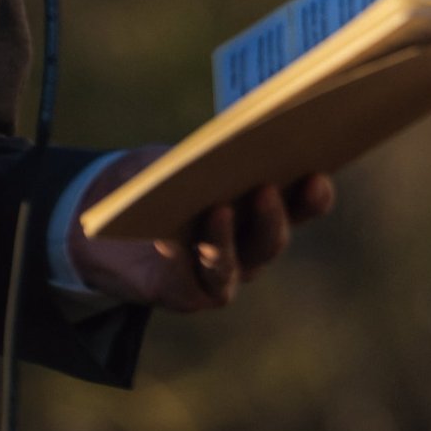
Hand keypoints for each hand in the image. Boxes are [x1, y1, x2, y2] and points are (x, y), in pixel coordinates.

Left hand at [66, 148, 335, 312]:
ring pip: (231, 268)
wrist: (113, 213)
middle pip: (270, 241)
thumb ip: (211, 154)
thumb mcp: (186, 156)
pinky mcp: (179, 292)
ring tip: (218, 211)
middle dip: (272, 218)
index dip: (313, 197)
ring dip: (225, 241)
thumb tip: (230, 138)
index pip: (301, 207)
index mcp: (263, 212)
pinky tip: (169, 240)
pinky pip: (185, 283)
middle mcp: (248, 250)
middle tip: (266, 189)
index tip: (317, 174)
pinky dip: (179, 260)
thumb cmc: (163, 177)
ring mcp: (217, 276)